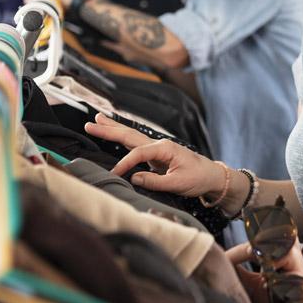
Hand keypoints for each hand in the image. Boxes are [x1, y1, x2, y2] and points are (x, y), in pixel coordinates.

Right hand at [83, 114, 223, 196]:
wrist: (212, 176)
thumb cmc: (198, 178)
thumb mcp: (178, 183)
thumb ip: (155, 181)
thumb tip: (133, 178)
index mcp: (165, 148)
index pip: (138, 154)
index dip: (124, 164)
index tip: (114, 174)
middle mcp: (159, 144)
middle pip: (129, 135)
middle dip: (109, 129)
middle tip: (90, 124)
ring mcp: (157, 148)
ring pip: (131, 136)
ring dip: (113, 128)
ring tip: (97, 119)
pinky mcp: (156, 154)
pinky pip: (135, 144)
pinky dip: (122, 137)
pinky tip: (113, 133)